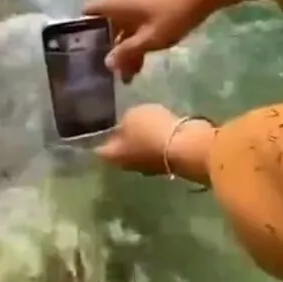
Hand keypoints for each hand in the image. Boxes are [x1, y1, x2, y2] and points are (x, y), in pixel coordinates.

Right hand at [84, 0, 197, 82]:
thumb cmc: (172, 17)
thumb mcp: (149, 39)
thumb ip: (127, 51)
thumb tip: (107, 63)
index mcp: (116, 5)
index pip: (87, 13)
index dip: (81, 31)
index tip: (82, 52)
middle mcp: (121, 4)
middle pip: (105, 27)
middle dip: (106, 50)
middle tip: (107, 74)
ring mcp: (136, 8)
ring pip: (121, 32)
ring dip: (123, 52)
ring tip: (128, 78)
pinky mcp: (148, 12)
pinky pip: (134, 30)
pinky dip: (135, 46)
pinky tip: (140, 66)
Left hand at [96, 104, 214, 182]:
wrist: (186, 146)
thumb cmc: (151, 131)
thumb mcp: (132, 116)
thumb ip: (124, 121)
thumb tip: (123, 127)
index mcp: (113, 156)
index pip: (98, 148)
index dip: (96, 138)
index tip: (97, 126)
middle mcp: (128, 166)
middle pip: (119, 150)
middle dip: (120, 138)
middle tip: (121, 120)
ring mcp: (148, 166)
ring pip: (139, 150)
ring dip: (140, 138)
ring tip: (142, 120)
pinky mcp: (167, 162)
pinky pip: (156, 148)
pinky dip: (156, 138)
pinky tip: (159, 125)